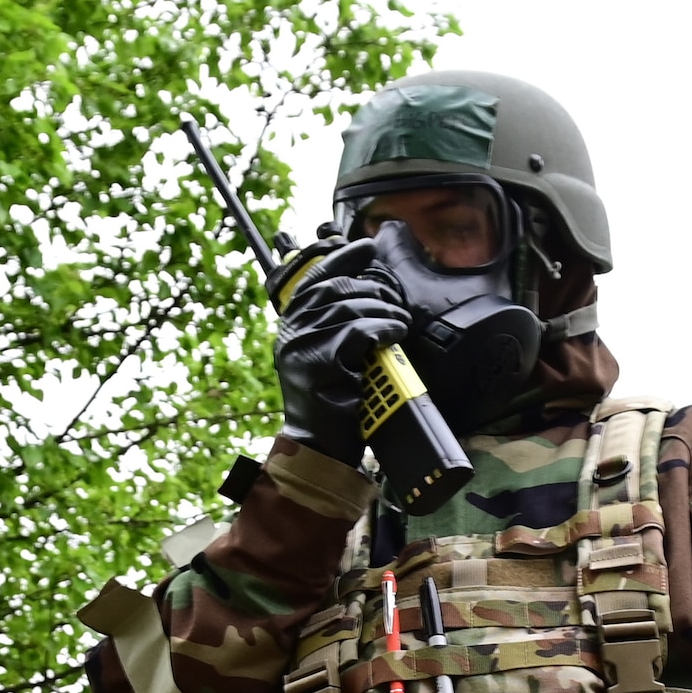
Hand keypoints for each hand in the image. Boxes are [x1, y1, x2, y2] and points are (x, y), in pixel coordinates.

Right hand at [272, 237, 409, 461]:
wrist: (319, 446)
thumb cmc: (332, 401)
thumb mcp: (328, 355)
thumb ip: (335, 324)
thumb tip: (365, 286)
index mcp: (291, 325)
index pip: (314, 277)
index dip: (342, 256)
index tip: (368, 246)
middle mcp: (291, 331)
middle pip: (337, 287)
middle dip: (375, 287)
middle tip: (396, 301)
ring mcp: (302, 346)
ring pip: (352, 306)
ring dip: (385, 309)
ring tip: (401, 322)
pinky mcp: (319, 363)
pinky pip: (359, 330)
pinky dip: (383, 327)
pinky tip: (394, 333)